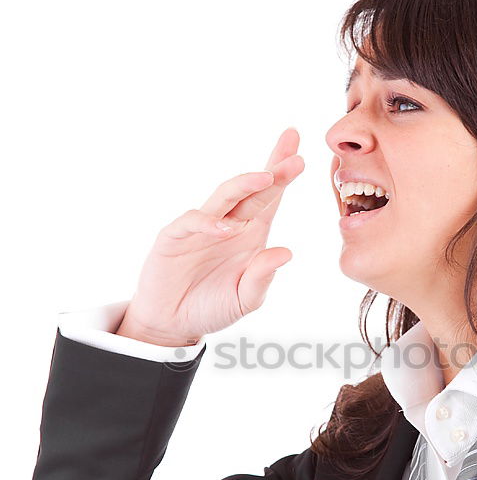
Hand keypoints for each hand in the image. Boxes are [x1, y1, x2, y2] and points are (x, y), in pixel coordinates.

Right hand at [116, 128, 303, 345]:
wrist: (173, 324)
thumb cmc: (211, 306)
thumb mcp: (245, 299)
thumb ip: (263, 277)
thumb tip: (287, 252)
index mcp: (250, 233)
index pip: (270, 199)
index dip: (283, 176)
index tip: (301, 155)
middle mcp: (228, 223)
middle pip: (252, 190)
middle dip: (273, 172)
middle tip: (294, 158)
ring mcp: (201, 228)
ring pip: (224, 197)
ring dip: (244, 185)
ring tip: (266, 177)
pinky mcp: (174, 237)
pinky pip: (191, 222)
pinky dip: (207, 223)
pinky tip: (225, 228)